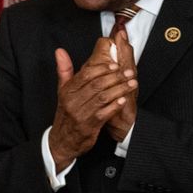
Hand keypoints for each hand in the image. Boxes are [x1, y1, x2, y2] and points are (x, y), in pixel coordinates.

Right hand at [46, 38, 137, 170]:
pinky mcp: (89, 126)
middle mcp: (72, 102)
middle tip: (129, 72)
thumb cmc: (66, 113)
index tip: (116, 65)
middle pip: (97, 84)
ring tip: (132, 83)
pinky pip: (105, 113)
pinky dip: (115, 105)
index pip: (86, 74)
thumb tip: (60, 51)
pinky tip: (124, 99)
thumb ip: (64, 70)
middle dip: (116, 77)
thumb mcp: (62, 91)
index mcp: (67, 91)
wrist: (62, 141)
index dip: (103, 68)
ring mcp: (80, 114)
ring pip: (103, 97)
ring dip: (120, 89)